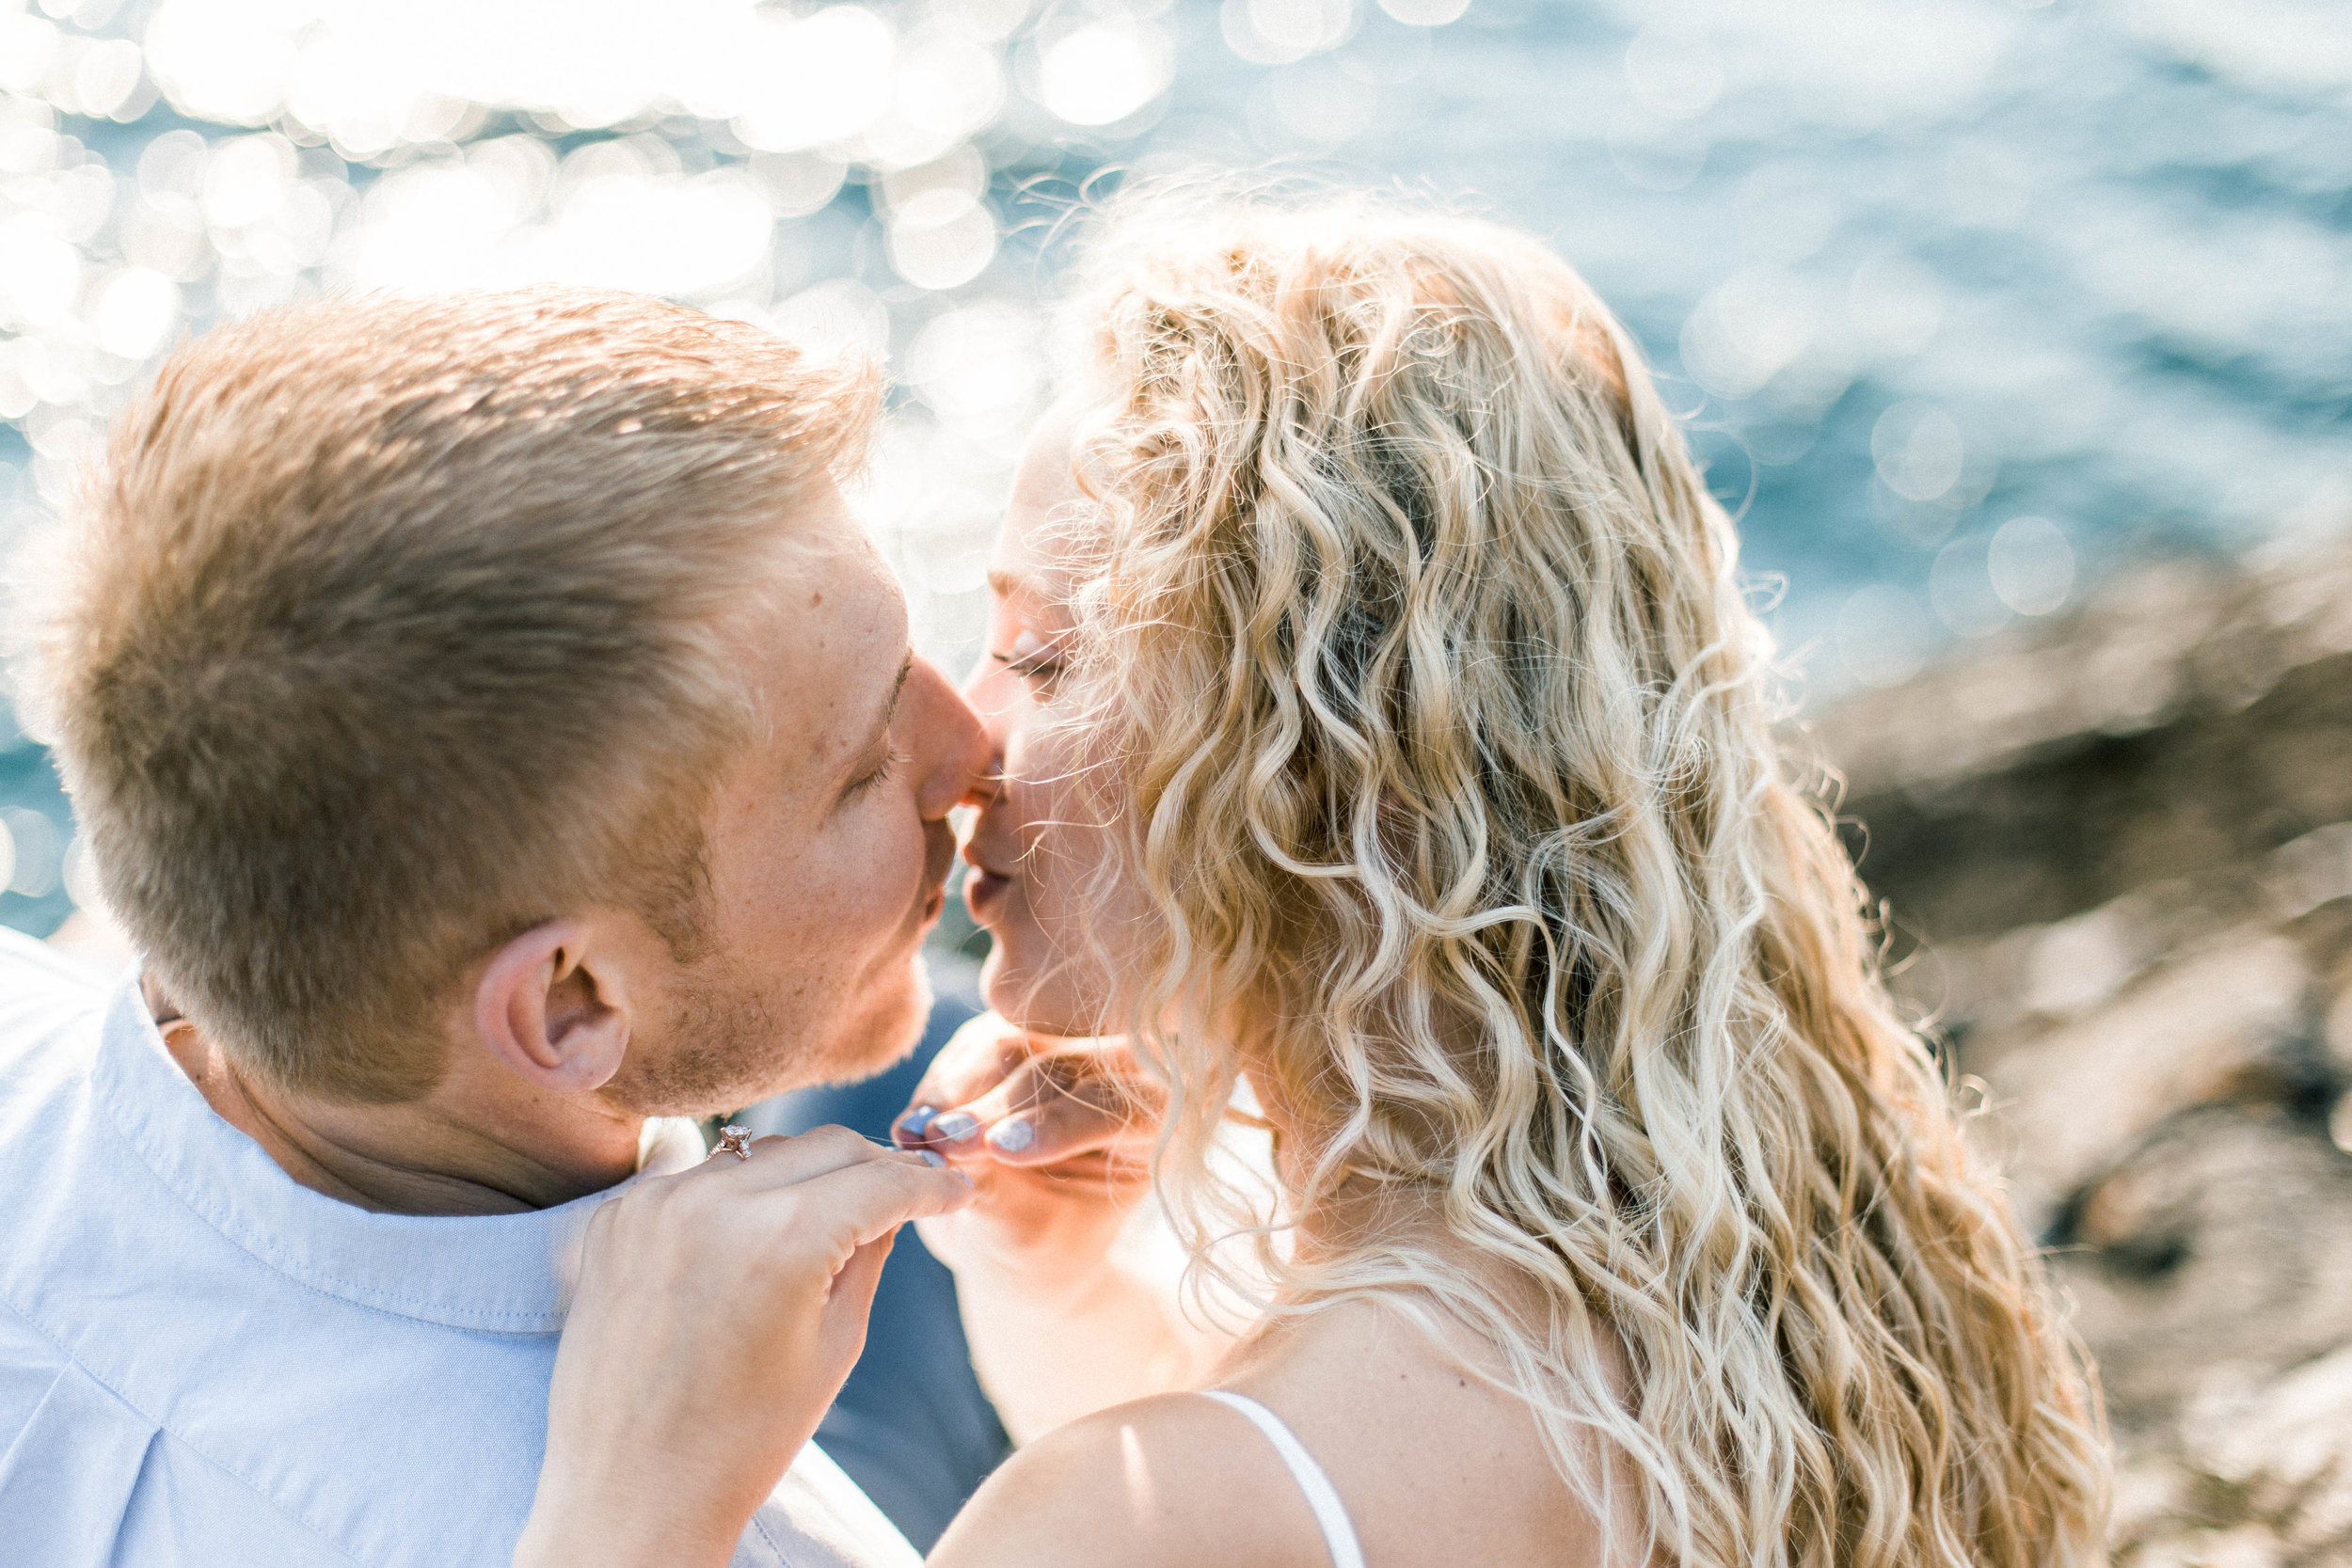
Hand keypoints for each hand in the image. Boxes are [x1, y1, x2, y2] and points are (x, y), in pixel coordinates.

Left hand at [514, 1127, 974, 1567]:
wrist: (629, 1493)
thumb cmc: (743, 1438)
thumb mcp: (835, 1345)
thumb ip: (870, 1253)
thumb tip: (892, 1199)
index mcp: (782, 1238)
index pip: (881, 1180)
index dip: (931, 1185)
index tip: (956, 1189)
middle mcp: (713, 1202)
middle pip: (826, 1146)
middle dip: (875, 1166)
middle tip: (906, 1192)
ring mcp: (655, 1204)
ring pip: (761, 1153)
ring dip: (805, 1174)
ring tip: (832, 1213)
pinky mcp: (617, 1219)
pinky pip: (699, 1179)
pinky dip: (738, 1195)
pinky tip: (755, 1236)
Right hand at [890, 1014, 1163, 1262]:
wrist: (1010, 1241)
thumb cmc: (1039, 1249)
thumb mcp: (1026, 1235)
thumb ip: (999, 1188)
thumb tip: (952, 1143)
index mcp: (1154, 1122)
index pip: (1117, 1108)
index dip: (1058, 1125)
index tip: (1002, 1151)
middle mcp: (1117, 1071)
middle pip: (1060, 1069)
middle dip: (995, 1106)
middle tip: (944, 1142)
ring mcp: (1060, 1046)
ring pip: (1009, 1045)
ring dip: (955, 1092)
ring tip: (917, 1137)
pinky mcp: (1010, 1040)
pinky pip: (969, 1048)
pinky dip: (937, 1088)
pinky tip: (912, 1127)